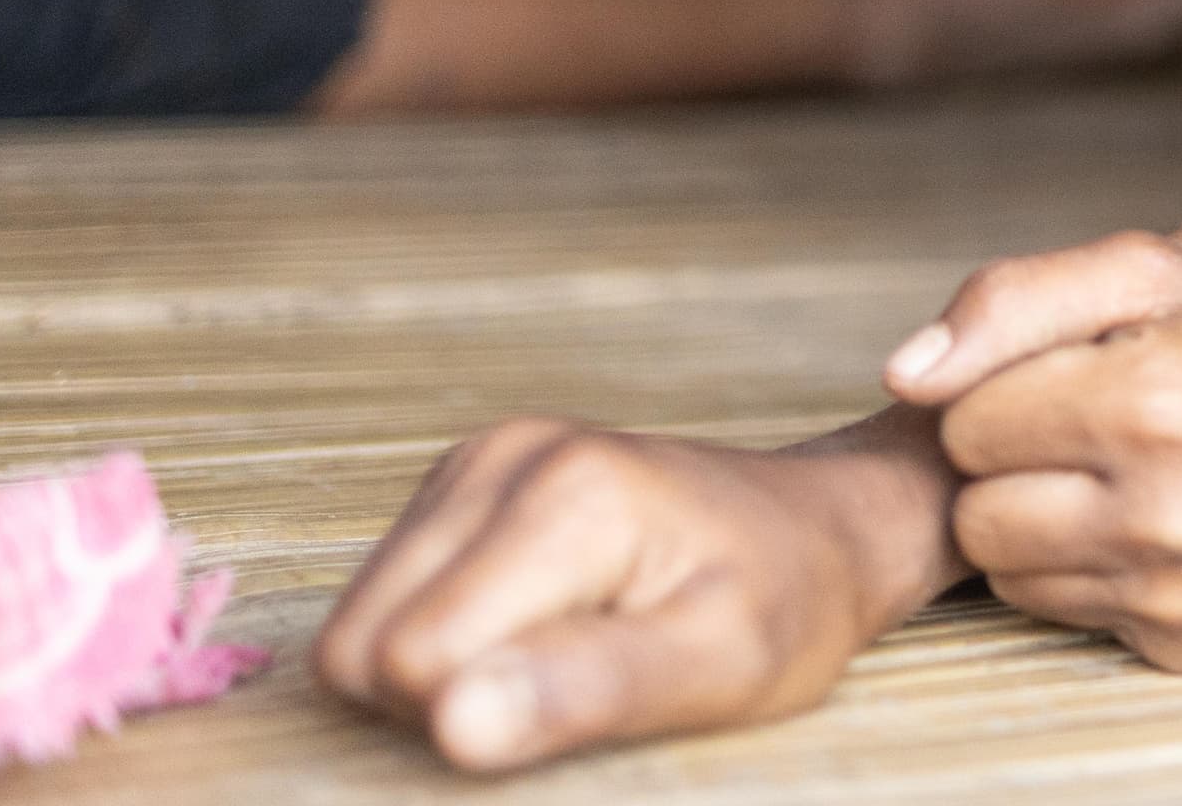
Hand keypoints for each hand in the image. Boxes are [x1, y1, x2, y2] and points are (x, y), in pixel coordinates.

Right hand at [315, 417, 948, 769]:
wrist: (822, 532)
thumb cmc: (787, 607)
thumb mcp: (720, 667)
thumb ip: (588, 691)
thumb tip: (452, 725)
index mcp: (567, 495)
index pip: (407, 663)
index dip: (474, 717)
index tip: (580, 696)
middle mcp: (508, 455)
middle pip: (360, 643)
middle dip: (441, 696)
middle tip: (571, 681)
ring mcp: (483, 457)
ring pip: (359, 622)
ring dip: (438, 667)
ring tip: (564, 648)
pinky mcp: (468, 478)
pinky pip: (387, 595)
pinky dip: (442, 631)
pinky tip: (538, 621)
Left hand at [887, 233, 1181, 670]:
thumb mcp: (1153, 271)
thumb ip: (1013, 299)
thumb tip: (903, 376)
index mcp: (1157, 397)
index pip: (966, 421)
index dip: (1008, 390)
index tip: (1074, 376)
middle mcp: (1170, 509)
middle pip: (976, 515)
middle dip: (1014, 466)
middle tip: (1091, 429)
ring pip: (1011, 576)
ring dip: (1044, 524)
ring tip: (1121, 475)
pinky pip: (1072, 619)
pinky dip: (1096, 573)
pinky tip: (1159, 525)